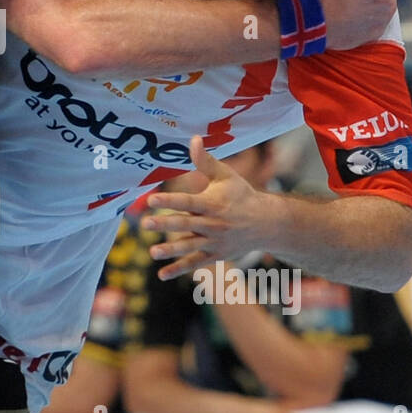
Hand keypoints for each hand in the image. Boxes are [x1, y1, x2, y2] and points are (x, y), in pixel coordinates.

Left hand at [143, 136, 272, 278]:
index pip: (188, 202)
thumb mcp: (226, 176)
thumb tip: (193, 138)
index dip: (170, 201)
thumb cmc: (241, 195)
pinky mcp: (215, 255)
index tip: (151, 199)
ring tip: (152, 252)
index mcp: (213, 204)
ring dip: (171, 251)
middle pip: (186, 225)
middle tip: (145, 223)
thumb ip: (205, 161)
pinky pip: (195, 263)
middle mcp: (213, 224)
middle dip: (165, 225)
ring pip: (190, 247)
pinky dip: (179, 270)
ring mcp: (214, 242)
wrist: (266, 223)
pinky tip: (162, 274)